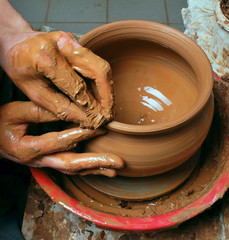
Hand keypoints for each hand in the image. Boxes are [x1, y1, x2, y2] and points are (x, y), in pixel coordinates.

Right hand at [0, 101, 122, 176]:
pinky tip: (101, 169)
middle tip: (118, 162)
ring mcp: (45, 165)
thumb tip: (63, 108)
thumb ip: (38, 111)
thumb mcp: (13, 113)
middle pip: (71, 164)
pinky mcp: (49, 163)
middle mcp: (39, 161)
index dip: (82, 133)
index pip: (61, 141)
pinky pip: (70, 168)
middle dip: (96, 162)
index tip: (101, 126)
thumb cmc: (0, 126)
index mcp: (29, 148)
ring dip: (95, 169)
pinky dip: (87, 168)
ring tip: (115, 169)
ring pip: (73, 170)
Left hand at [1, 31, 112, 128]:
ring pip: (102, 67)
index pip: (78, 87)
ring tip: (107, 108)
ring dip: (107, 90)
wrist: (16, 42)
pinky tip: (100, 96)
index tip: (97, 121)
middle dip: (108, 96)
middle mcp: (64, 44)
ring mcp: (73, 40)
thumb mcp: (33, 92)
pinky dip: (101, 82)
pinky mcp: (79, 43)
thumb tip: (83, 119)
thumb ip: (59, 106)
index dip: (90, 107)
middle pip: (99, 71)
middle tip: (109, 115)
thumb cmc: (20, 66)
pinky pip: (96, 64)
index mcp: (45, 57)